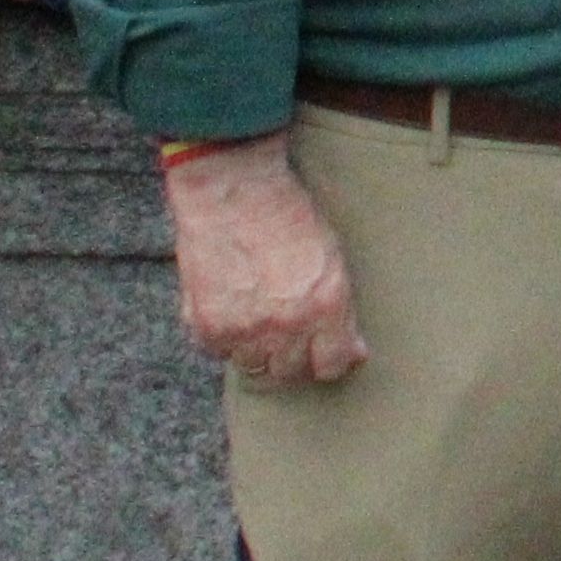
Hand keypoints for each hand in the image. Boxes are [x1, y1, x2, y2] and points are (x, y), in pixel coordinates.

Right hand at [164, 139, 362, 387]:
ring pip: (253, 368)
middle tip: (287, 333)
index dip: (329, 361)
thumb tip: (353, 353)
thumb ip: (340, 311)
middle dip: (293, 358)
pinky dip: (224, 338)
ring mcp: (244, 328)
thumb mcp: (332, 257)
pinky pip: (218, 353)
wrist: (233, 187)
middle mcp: (286, 324)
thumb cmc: (288, 213)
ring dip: (257, 350)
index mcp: (326, 305)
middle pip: (291, 373)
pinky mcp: (207, 324)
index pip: (331, 367)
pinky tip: (231, 307)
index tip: (324, 351)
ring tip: (257, 316)